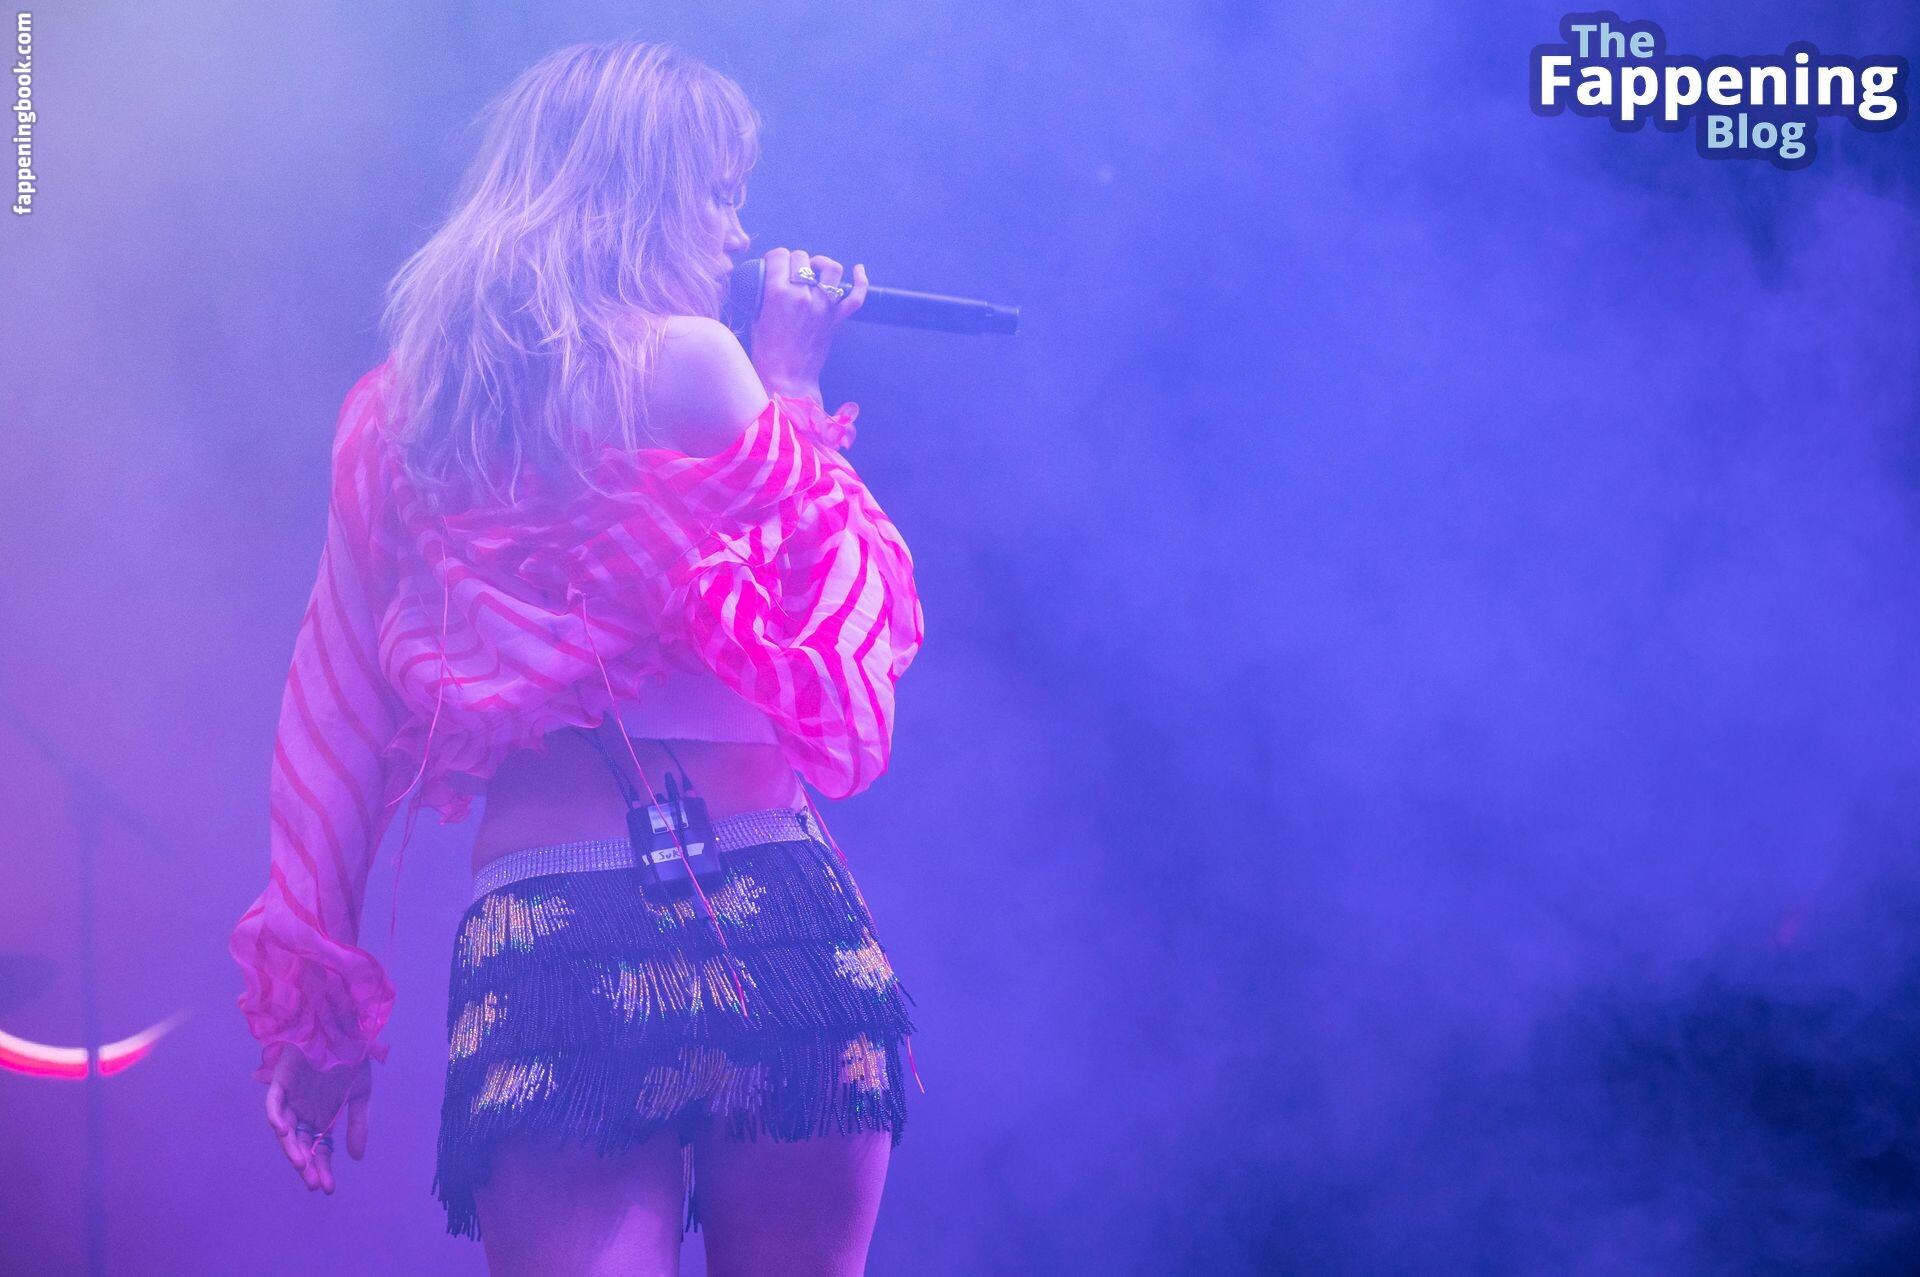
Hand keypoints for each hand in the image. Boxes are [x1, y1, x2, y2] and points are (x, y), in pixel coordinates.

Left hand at [264, 1048, 371, 1194]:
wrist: (345, 1026)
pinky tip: (284, 1131)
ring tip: (301, 1165)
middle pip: (300, 1145)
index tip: (327, 1188)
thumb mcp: (360, 1095)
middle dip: (307, 1166)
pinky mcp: (281, 1081)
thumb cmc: (352, 1058)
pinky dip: (276, 1117)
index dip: (321, 1168)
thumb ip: (357, 1125)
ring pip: (285, 1130)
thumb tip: (357, 1158)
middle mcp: (303, 1111)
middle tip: (314, 1184)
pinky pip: (274, 1104)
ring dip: (291, 1148)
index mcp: (322, 1117)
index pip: (318, 1149)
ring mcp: (291, 1097)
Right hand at [748, 247, 868, 404]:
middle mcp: (802, 295)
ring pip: (831, 269)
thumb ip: (763, 296)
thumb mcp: (756, 318)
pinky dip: (860, 281)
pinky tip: (858, 271)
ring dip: (822, 264)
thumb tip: (767, 283)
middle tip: (790, 272)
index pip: (780, 256)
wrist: (787, 380)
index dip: (776, 257)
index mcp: (777, 293)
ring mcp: (822, 307)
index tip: (775, 264)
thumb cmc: (766, 354)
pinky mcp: (836, 319)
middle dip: (795, 260)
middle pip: (802, 258)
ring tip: (816, 269)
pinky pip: (856, 297)